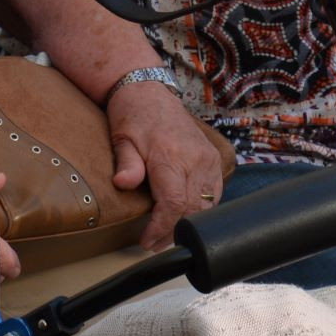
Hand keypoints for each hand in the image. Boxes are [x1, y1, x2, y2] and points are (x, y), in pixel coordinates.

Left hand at [105, 77, 224, 250]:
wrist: (149, 92)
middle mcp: (195, 159)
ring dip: (189, 223)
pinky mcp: (213, 158)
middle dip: (174, 232)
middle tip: (154, 243)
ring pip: (207, 205)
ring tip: (168, 235)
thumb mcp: (121, 138)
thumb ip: (126, 164)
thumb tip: (124, 183)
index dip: (162, 228)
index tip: (147, 242)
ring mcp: (208, 158)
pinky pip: (214, 192)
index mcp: (171, 156)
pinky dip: (202, 208)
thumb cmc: (132, 116)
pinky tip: (185, 216)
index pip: (174, 204)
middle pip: (192, 210)